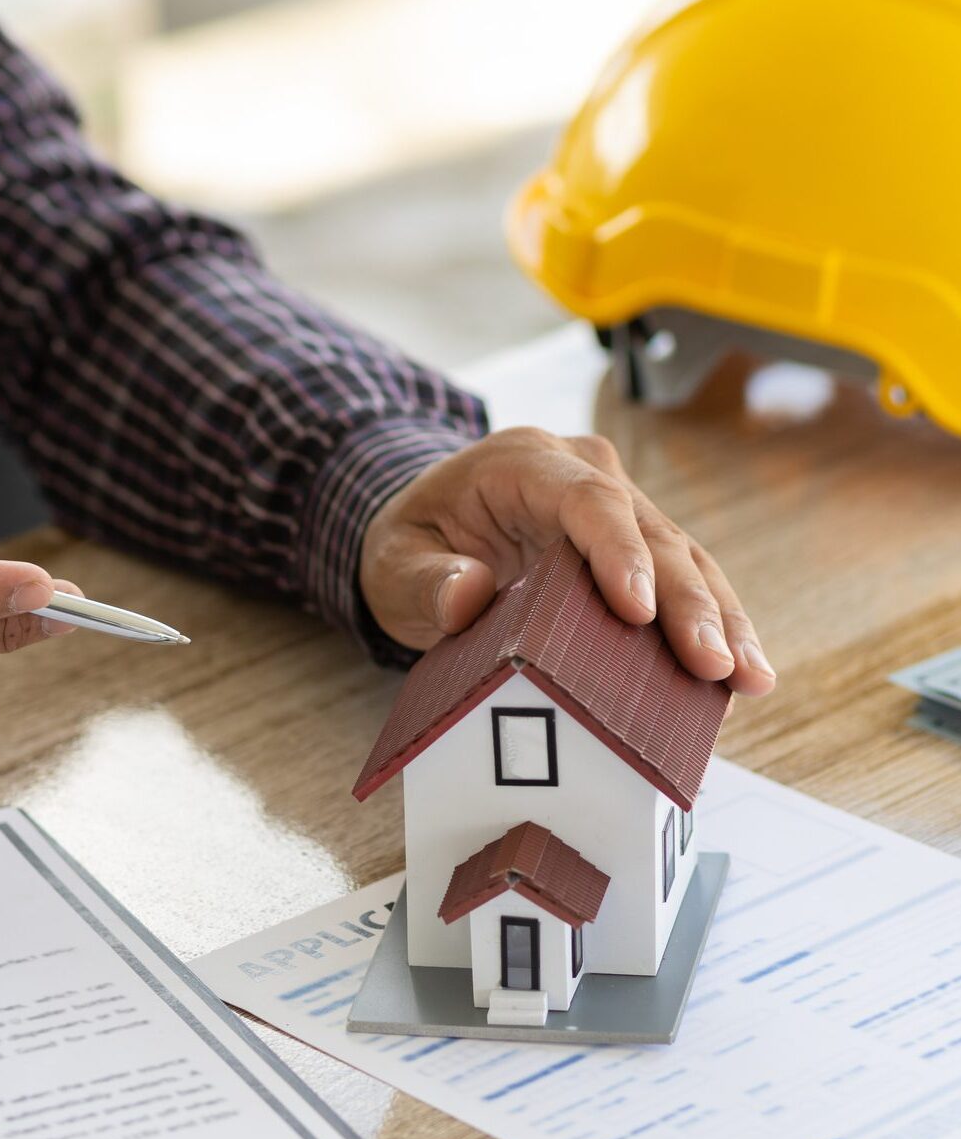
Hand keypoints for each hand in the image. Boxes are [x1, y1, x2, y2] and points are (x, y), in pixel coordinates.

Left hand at [359, 428, 775, 695]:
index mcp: (523, 461)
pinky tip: (739, 675)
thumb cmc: (411, 543)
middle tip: (713, 664)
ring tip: (748, 677)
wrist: (426, 530)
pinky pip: (680, 580)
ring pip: (681, 556)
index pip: (585, 499)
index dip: (618, 552)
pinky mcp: (634, 544)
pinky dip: (711, 624)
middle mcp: (583, 472)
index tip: (639, 611)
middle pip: (649, 531)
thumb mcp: (392, 561)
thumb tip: (468, 595)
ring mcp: (618, 505)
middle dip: (687, 602)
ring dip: (719, 618)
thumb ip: (423, 580)